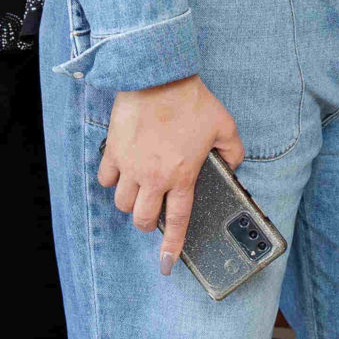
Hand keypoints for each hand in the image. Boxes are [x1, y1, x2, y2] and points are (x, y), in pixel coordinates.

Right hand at [100, 75, 243, 273]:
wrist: (158, 74)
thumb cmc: (191, 99)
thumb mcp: (225, 125)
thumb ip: (233, 151)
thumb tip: (232, 165)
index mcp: (182, 175)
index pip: (177, 221)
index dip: (172, 247)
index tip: (167, 263)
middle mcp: (153, 177)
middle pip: (143, 219)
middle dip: (148, 223)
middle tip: (154, 212)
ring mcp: (130, 165)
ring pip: (123, 203)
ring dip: (131, 202)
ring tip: (140, 191)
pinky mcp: (113, 151)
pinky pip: (106, 179)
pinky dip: (112, 181)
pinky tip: (122, 172)